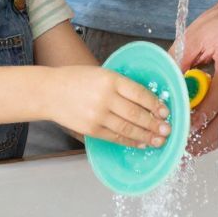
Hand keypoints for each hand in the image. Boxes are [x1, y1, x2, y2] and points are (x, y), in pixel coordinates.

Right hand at [45, 66, 170, 147]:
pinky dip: (130, 141)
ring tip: (159, 139)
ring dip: (146, 136)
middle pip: (136, 114)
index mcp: (110, 79)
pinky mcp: (91, 129)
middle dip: (154, 124)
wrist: (50, 92)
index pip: (139, 93)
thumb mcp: (101, 74)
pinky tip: (140, 142)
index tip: (165, 111)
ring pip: (128, 128)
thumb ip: (120, 85)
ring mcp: (97, 115)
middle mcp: (105, 97)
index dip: (155, 104)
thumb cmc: (76, 80)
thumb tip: (146, 100)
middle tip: (167, 129)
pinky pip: (115, 137)